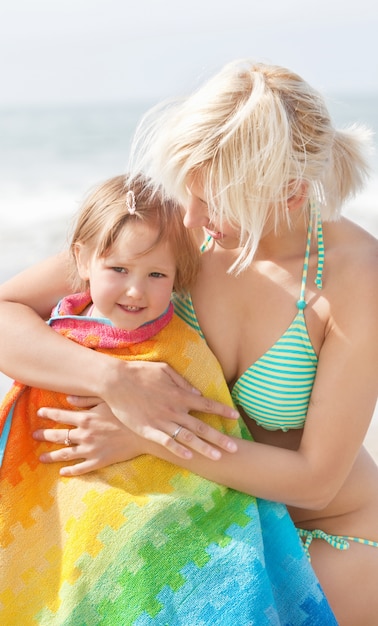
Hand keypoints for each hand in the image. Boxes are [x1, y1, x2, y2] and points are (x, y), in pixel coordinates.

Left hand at [34, 402, 144, 475]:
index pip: (60, 416)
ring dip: (51, 456)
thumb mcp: (107, 401)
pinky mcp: (99, 461)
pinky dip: (70, 471)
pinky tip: (63, 472)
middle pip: (58, 436)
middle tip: (34, 436)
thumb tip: (68, 397)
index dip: (48, 414)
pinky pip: (80, 468)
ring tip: (41, 459)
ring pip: (65, 454)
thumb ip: (87, 398)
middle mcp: (84, 435)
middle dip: (44, 436)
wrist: (145, 434)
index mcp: (85, 418)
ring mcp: (90, 449)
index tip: (39, 413)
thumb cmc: (128, 414)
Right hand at [83, 360, 238, 459]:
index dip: (222, 411)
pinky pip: (166, 442)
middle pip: (202, 426)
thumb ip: (182, 382)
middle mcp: (175, 409)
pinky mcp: (148, 430)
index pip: (206, 404)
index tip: (236, 417)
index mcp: (180, 395)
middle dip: (220, 437)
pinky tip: (189, 458)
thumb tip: (197, 393)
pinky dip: (178, 450)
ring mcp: (162, 421)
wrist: (116, 381)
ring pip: (187, 437)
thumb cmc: (140, 372)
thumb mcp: (164, 370)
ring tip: (218, 457)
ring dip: (204, 448)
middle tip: (235, 448)